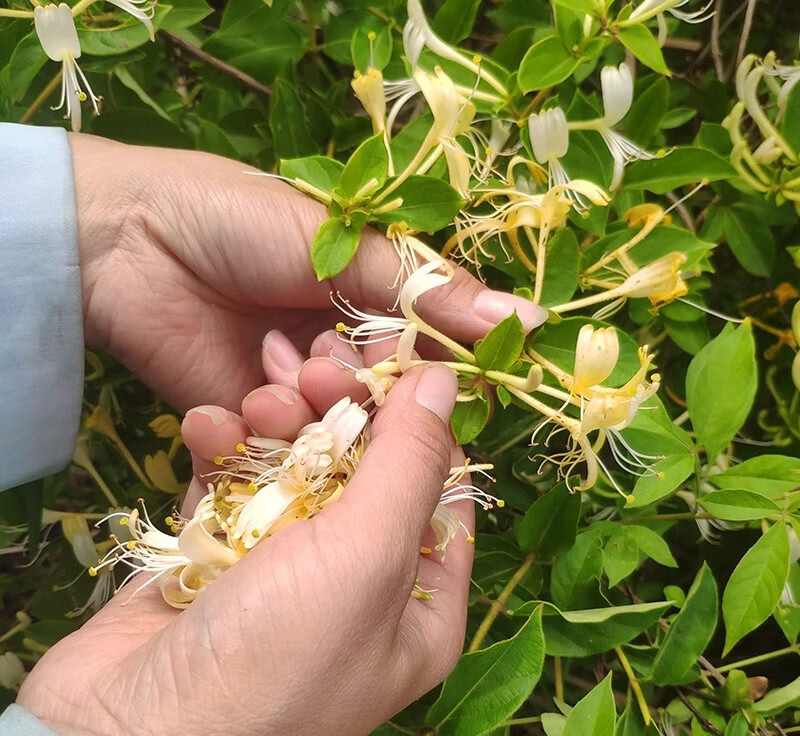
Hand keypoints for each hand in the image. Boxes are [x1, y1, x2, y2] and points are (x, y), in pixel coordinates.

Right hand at [18, 357, 473, 735]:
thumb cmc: (276, 658)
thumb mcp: (367, 556)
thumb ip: (408, 461)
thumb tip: (445, 381)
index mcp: (419, 603)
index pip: (439, 488)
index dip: (419, 418)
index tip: (389, 357)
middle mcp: (358, 586)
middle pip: (364, 469)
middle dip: (340, 410)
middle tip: (314, 364)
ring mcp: (284, 570)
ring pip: (296, 467)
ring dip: (277, 422)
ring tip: (257, 398)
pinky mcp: (217, 555)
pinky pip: (233, 484)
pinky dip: (223, 449)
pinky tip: (206, 425)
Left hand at [70, 133, 546, 412]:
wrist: (123, 241)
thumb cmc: (238, 219)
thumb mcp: (343, 244)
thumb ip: (429, 290)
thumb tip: (529, 318)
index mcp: (374, 298)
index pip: (432, 350)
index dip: (439, 368)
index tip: (443, 379)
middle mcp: (342, 348)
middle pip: (387, 398)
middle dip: (365, 387)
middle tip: (329, 359)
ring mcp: (296, 388)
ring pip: (339, 427)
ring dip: (317, 405)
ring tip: (280, 367)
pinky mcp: (250, 421)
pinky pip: (284, 446)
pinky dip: (274, 429)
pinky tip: (251, 396)